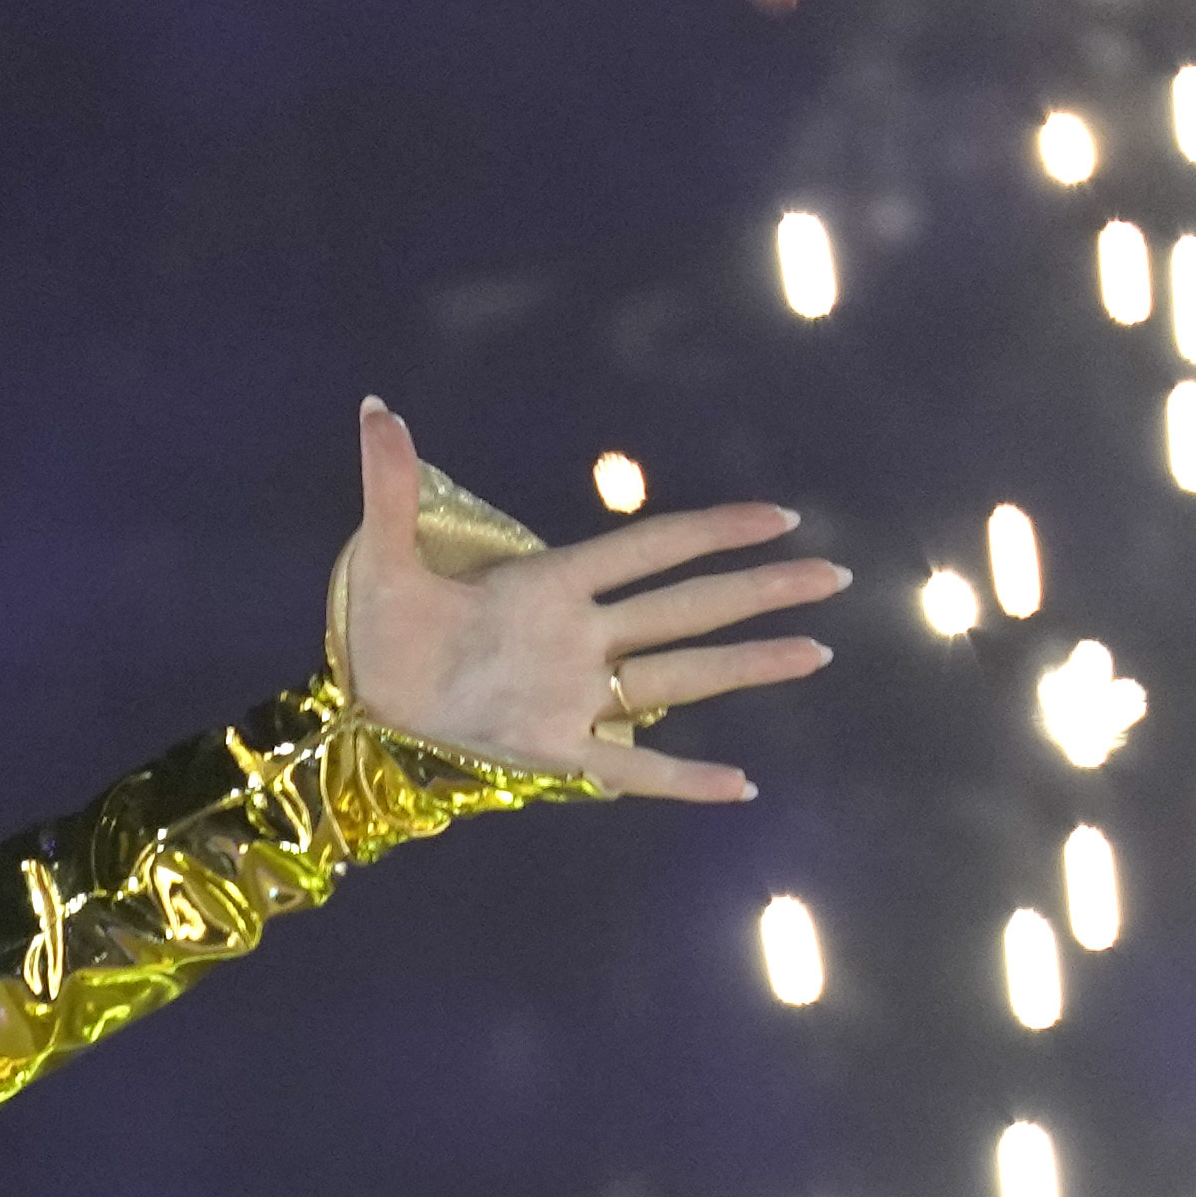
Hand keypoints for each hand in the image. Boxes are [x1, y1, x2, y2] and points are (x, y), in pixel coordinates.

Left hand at [325, 400, 839, 806]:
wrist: (363, 691)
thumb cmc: (383, 620)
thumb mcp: (381, 553)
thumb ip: (389, 485)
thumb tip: (375, 410)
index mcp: (550, 584)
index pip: (648, 549)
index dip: (711, 531)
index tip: (778, 518)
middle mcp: (580, 636)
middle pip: (687, 607)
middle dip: (759, 592)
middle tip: (832, 577)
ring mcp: (573, 694)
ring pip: (677, 675)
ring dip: (746, 665)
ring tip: (815, 651)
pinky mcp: (551, 748)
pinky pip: (629, 767)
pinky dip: (681, 779)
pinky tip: (738, 786)